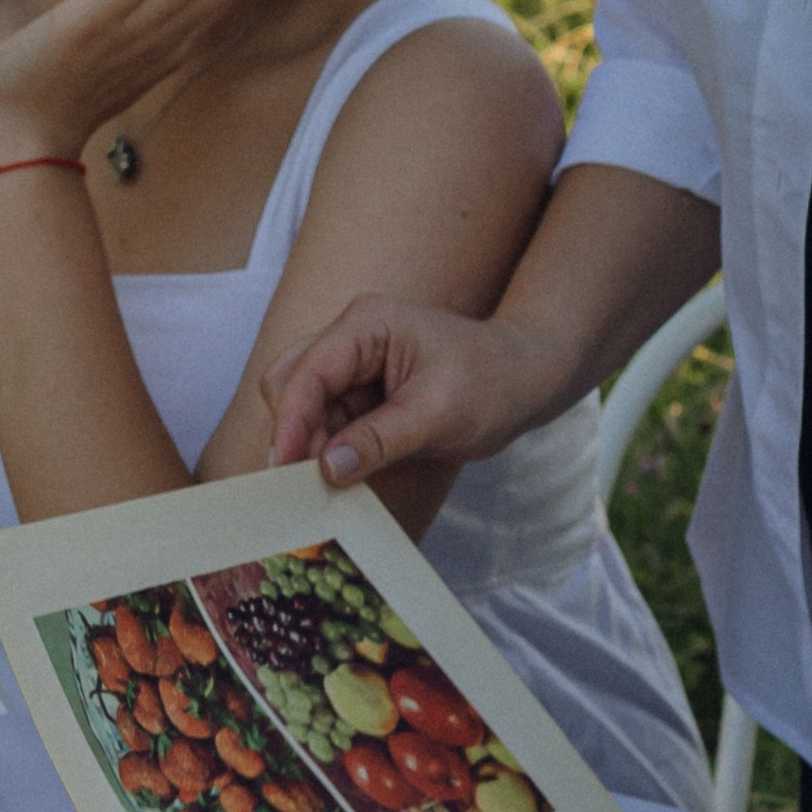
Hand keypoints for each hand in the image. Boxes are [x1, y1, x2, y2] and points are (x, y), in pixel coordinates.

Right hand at [264, 292, 556, 481]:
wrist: (526, 380)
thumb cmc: (492, 383)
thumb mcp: (438, 415)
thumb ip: (379, 441)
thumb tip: (326, 470)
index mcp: (367, 324)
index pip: (309, 372)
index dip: (291, 421)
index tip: (284, 467)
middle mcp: (352, 339)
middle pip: (292, 384)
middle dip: (295, 432)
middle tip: (304, 482)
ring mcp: (356, 367)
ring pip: (306, 408)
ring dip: (313, 446)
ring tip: (327, 486)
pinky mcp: (364, 395)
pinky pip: (330, 424)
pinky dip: (331, 451)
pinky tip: (343, 477)